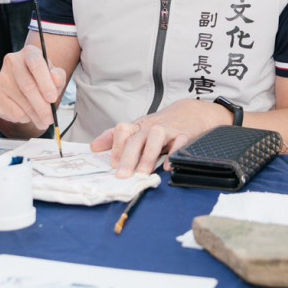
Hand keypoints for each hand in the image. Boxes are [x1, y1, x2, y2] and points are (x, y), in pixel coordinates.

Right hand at [0, 45, 65, 134]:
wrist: (25, 86)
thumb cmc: (43, 79)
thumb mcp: (55, 76)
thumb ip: (58, 77)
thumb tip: (56, 79)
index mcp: (29, 53)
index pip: (36, 65)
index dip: (45, 83)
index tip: (53, 98)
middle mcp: (12, 62)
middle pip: (27, 86)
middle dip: (42, 106)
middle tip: (50, 119)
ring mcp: (1, 78)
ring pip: (21, 102)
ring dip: (35, 116)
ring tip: (43, 121)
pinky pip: (12, 111)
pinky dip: (24, 118)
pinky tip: (28, 114)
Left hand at [90, 98, 231, 177]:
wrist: (193, 112)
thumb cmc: (163, 125)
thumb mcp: (139, 129)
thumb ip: (116, 138)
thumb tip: (94, 147)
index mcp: (139, 127)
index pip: (123, 130)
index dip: (116, 146)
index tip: (112, 164)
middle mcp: (151, 128)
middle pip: (136, 138)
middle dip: (128, 157)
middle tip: (122, 175)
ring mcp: (168, 130)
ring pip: (155, 138)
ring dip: (148, 155)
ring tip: (143, 173)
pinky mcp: (185, 135)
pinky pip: (179, 143)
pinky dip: (174, 154)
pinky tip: (168, 166)